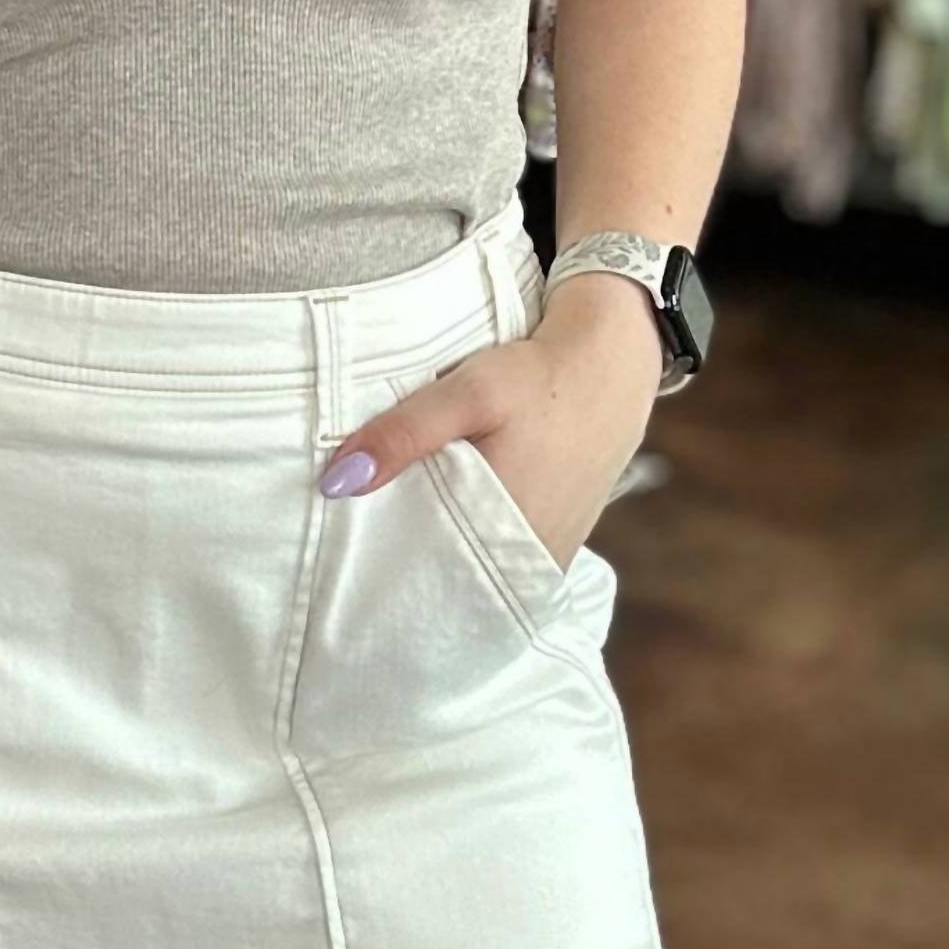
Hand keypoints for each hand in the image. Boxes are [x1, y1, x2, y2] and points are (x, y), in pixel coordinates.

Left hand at [317, 272, 664, 575]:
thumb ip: (403, 434)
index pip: (422, 577)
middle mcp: (527, 557)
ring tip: (397, 542)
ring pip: (475, 575)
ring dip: (439, 562)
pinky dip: (472, 554)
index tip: (346, 562)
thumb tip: (336, 482)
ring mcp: (547, 557)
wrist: (612, 367)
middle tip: (362, 553)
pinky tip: (445, 531)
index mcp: (500, 530)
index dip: (381, 571)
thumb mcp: (469, 392)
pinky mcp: (556, 546)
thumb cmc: (539, 377)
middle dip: (405, 571)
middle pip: (446, 581)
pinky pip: (502, 566)